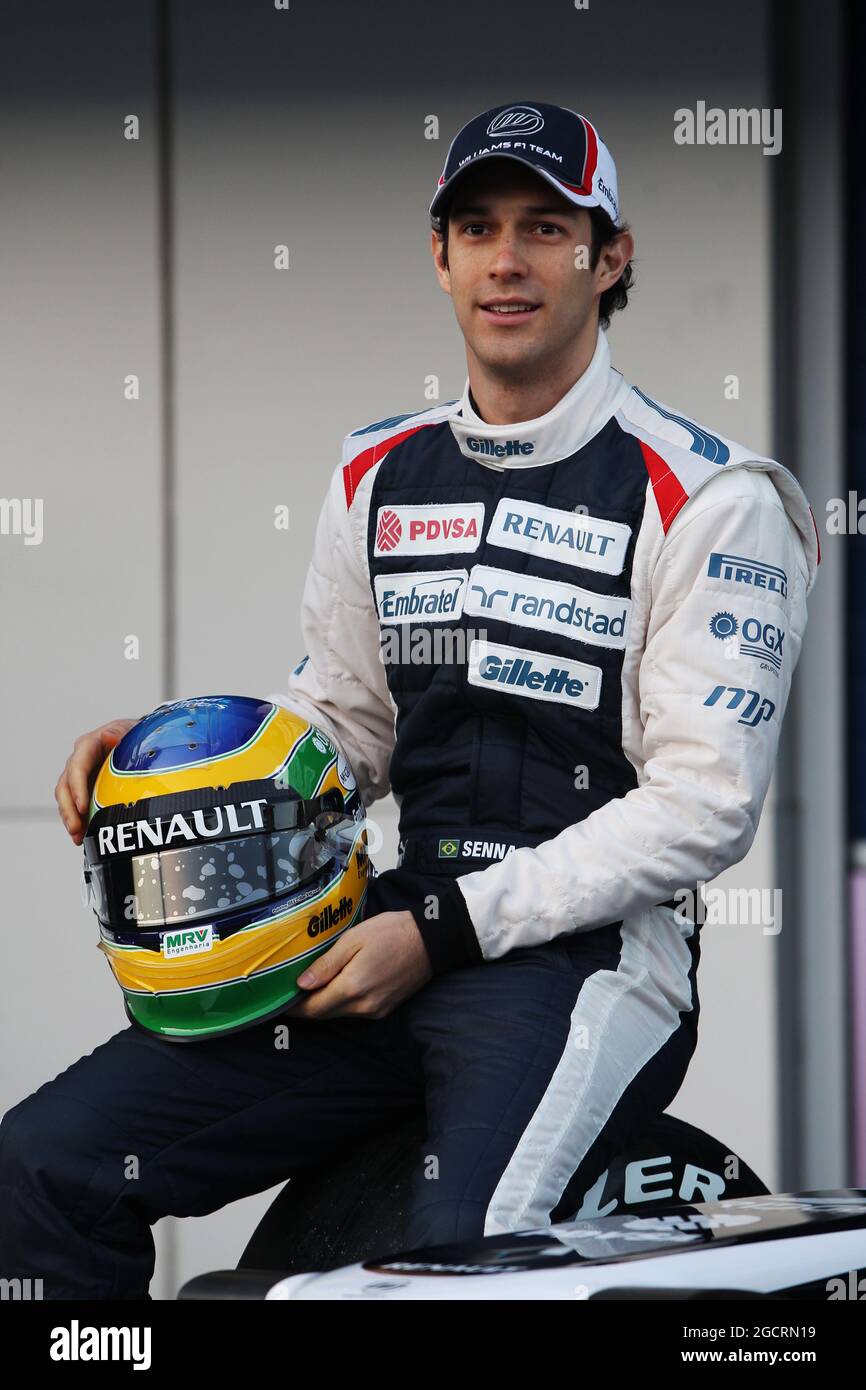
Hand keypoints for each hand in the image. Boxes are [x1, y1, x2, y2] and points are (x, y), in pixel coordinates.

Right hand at [54, 718, 138, 843]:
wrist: (139, 744)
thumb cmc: (135, 736)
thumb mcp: (131, 731)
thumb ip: (119, 733)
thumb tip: (108, 736)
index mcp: (88, 746)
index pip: (77, 767)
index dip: (77, 788)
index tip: (82, 807)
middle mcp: (79, 761)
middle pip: (65, 787)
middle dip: (69, 810)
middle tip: (76, 829)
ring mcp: (79, 777)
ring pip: (66, 799)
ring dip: (70, 819)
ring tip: (78, 838)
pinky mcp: (84, 790)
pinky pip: (75, 807)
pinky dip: (77, 821)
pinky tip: (83, 837)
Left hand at [292, 910, 432, 1019]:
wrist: (431, 940)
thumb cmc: (391, 932)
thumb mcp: (353, 940)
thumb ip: (326, 965)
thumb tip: (301, 985)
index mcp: (352, 988)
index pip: (314, 1009)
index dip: (295, 1007)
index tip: (281, 1000)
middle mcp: (363, 1006)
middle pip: (325, 1014)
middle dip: (308, 1006)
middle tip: (293, 991)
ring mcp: (376, 1011)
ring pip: (340, 1013)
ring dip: (326, 1004)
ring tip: (315, 985)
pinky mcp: (385, 1009)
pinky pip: (356, 1011)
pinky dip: (343, 1002)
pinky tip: (340, 986)